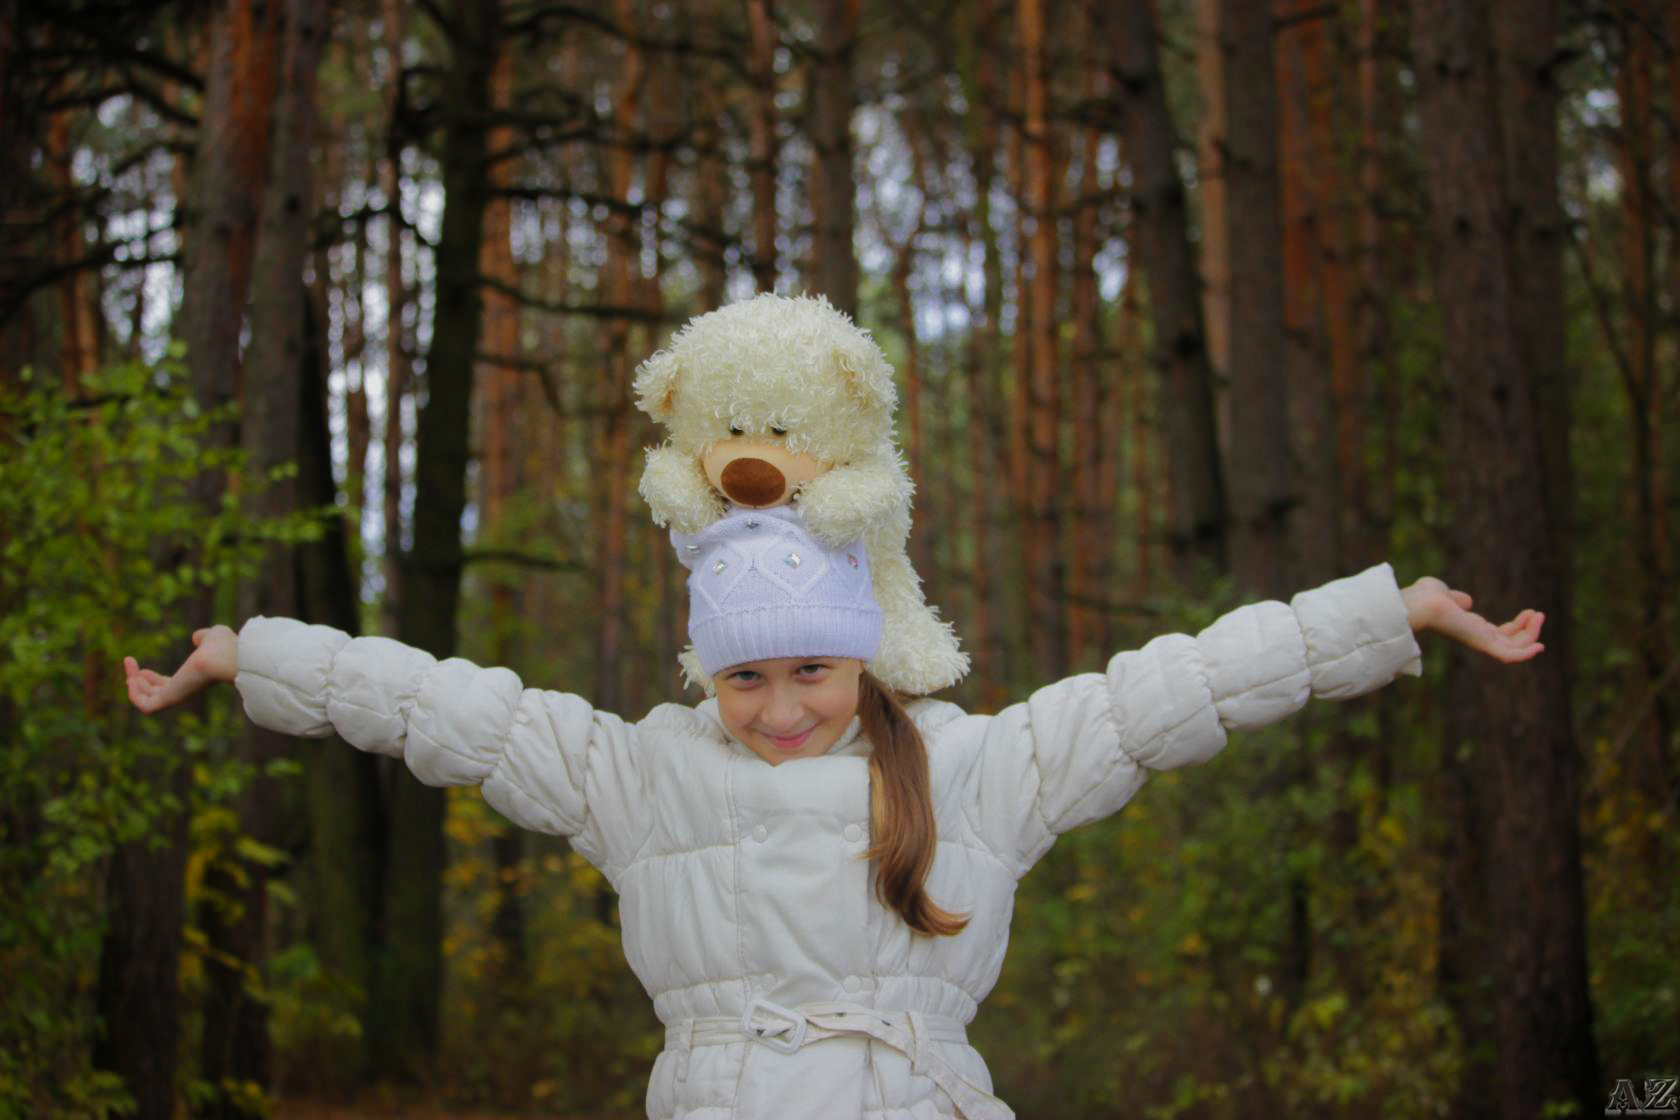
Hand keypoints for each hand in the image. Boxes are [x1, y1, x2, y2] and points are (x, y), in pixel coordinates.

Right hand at [123, 625, 238, 712]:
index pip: (167, 686)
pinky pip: (147, 706)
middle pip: (154, 695)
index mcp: (193, 680)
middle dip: (138, 682)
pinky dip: (135, 695)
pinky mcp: (171, 699)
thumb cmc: (223, 646)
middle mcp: (185, 692)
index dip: (151, 680)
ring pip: (147, 702)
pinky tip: (132, 677)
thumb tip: (197, 637)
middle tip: (129, 663)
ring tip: (130, 664)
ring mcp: (178, 697)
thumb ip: (203, 638)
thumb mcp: (211, 637)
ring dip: (134, 685)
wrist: (226, 656)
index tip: (140, 669)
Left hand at [1401, 577, 1544, 663]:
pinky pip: (1508, 657)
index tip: (1530, 613)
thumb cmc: (1426, 597)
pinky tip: (1539, 646)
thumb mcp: (1446, 595)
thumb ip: (1458, 600)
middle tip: (1538, 613)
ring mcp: (1480, 643)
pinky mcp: (1482, 645)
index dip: (1517, 626)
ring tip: (1539, 616)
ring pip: (1514, 649)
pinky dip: (1525, 654)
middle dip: (1528, 630)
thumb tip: (1466, 602)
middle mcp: (1476, 638)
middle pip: (1510, 642)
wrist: (1420, 603)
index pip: (1500, 634)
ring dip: (1531, 635)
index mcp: (1470, 628)